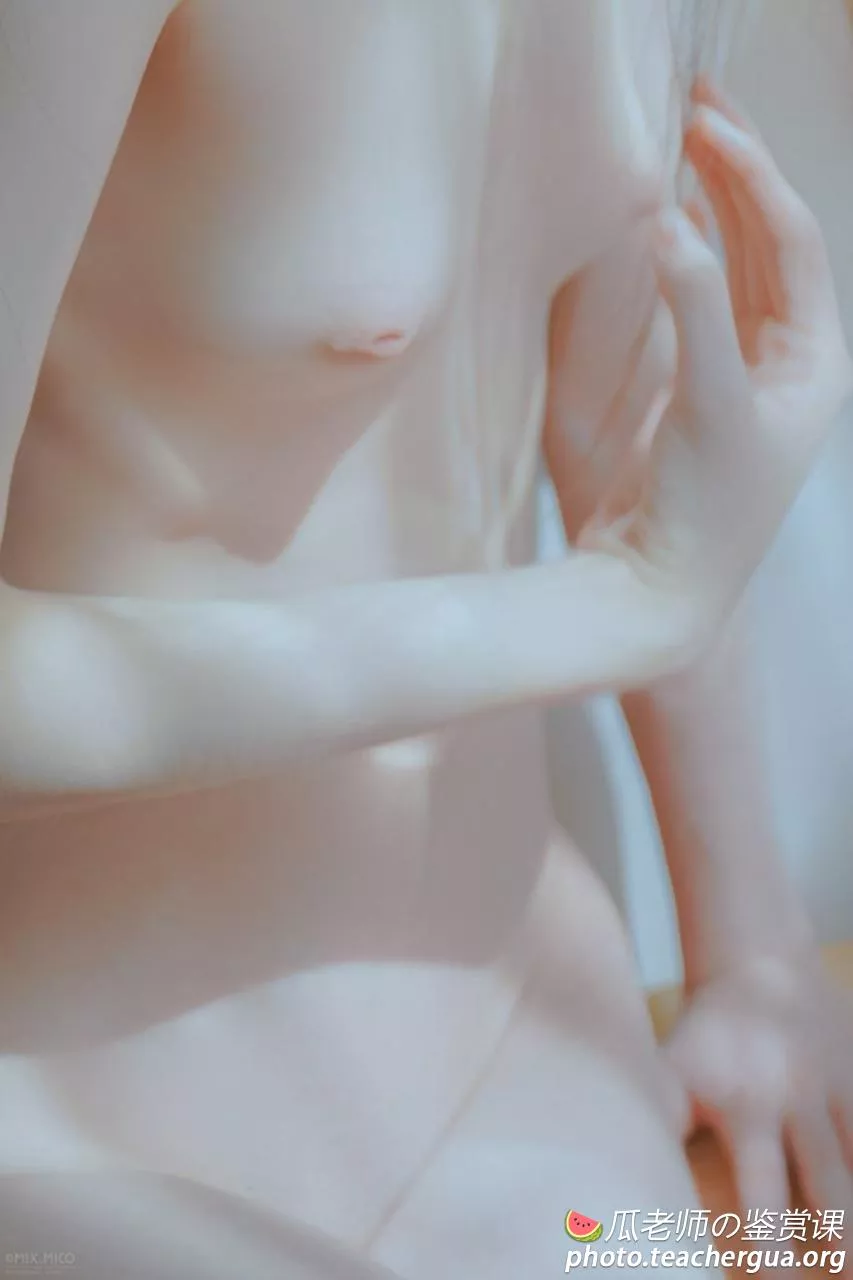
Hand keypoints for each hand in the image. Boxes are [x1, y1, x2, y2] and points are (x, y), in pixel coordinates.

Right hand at [556, 80, 852, 652]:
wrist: (657, 593)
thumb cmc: (702, 512)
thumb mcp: (710, 404)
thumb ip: (694, 310)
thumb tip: (670, 222)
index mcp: (816, 362)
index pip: (792, 242)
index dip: (751, 175)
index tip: (701, 123)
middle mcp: (788, 364)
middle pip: (770, 243)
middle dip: (736, 173)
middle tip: (694, 107)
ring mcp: (741, 377)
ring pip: (736, 270)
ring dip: (712, 208)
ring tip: (681, 145)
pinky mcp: (693, 395)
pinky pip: (698, 305)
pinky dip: (683, 258)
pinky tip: (662, 226)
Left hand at [665, 948, 852, 1217]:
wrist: (758, 961)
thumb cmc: (707, 1032)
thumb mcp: (671, 1066)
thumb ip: (658, 1116)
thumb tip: (609, 1167)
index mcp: (748, 1108)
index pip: (761, 1189)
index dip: (767, 1239)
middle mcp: (798, 1103)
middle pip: (825, 1186)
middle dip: (836, 1239)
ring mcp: (835, 1091)